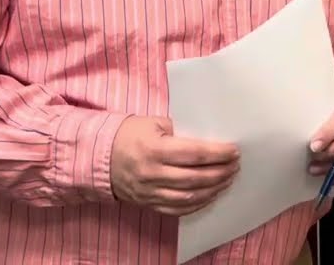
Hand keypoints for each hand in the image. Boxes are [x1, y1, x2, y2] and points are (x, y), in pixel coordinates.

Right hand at [109, 116, 239, 216]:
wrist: (99, 157)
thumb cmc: (128, 135)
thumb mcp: (153, 123)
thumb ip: (179, 130)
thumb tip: (206, 137)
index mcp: (155, 150)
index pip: (195, 154)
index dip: (218, 154)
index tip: (234, 151)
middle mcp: (153, 173)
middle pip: (196, 178)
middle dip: (221, 172)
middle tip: (235, 166)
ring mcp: (150, 192)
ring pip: (189, 197)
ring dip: (213, 190)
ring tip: (227, 180)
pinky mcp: (148, 203)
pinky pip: (177, 209)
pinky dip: (197, 204)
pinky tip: (210, 195)